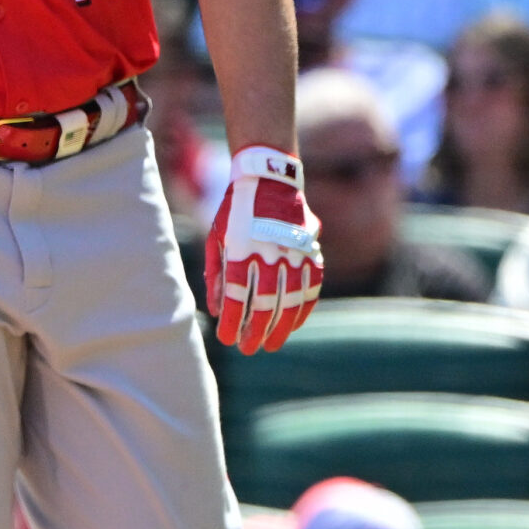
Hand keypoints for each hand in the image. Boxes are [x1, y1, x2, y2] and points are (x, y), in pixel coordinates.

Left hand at [206, 144, 322, 353]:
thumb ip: (216, 275)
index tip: (227, 340)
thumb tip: (218, 311)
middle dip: (256, 330)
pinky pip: (312, 285)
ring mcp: (293, 253)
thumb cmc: (234, 212)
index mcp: (240, 251)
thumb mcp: (217, 239)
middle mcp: (269, 254)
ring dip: (282, 325)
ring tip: (272, 343)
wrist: (268, 179)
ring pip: (290, 299)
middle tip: (249, 349)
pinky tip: (296, 323)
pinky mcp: (310, 250)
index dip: (233, 322)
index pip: (237, 297)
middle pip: (264, 303)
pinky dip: (304, 307)